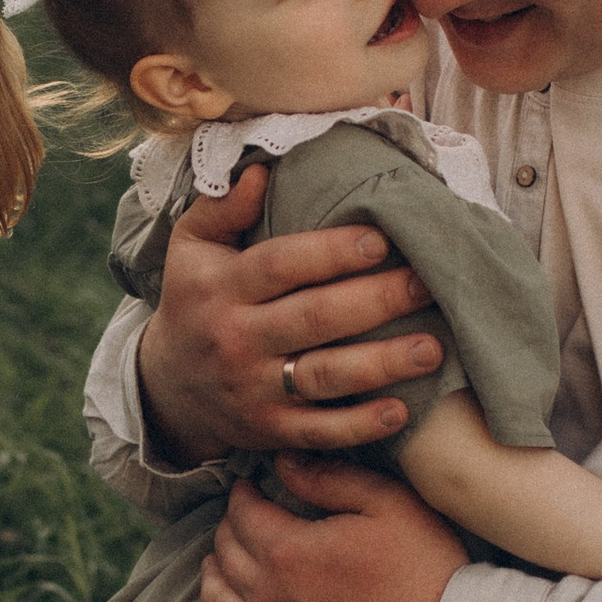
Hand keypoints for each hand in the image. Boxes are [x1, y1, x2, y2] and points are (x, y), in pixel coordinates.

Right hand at [134, 167, 447, 467]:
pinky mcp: (270, 429)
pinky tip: (401, 410)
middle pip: (314, 318)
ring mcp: (254, 389)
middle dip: (377, 301)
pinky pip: (319, 431)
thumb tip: (260, 170)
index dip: (332, 252)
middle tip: (429, 284)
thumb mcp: (191, 248)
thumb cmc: (196, 300)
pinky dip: (360, 426)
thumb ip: (223, 208)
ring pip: (324, 376)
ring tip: (432, 348)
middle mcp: (237, 338)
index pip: (280, 265)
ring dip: (382, 364)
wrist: (169, 386)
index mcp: (221, 287)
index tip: (383, 240)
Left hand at [171, 460, 465, 601]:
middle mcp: (269, 597)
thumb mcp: (386, 503)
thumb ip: (328, 477)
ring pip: (218, 601)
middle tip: (248, 518)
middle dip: (231, 529)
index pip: (243, 513)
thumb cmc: (426, 566)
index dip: (246, 494)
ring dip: (213, 574)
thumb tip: (281, 461)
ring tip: (220, 561)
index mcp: (288, 550)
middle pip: (226, 553)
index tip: (255, 485)